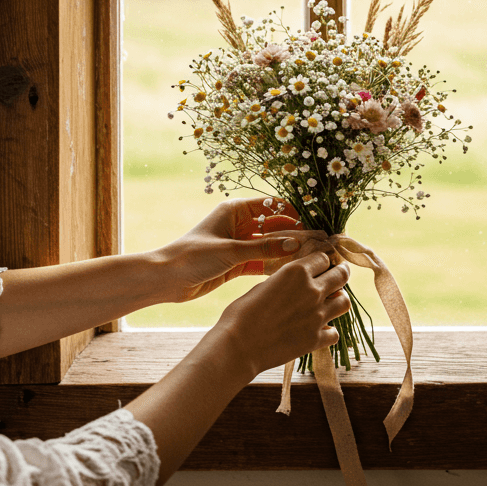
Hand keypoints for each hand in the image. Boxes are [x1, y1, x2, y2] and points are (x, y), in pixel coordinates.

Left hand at [152, 198, 333, 302]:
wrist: (165, 279)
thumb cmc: (193, 256)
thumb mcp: (231, 250)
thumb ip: (265, 248)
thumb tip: (297, 244)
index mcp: (236, 210)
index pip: (273, 206)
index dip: (296, 212)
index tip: (317, 221)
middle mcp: (240, 224)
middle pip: (275, 225)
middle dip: (296, 233)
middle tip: (321, 243)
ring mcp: (239, 244)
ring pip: (271, 245)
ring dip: (288, 251)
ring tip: (313, 258)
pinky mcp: (237, 264)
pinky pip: (262, 261)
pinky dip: (276, 266)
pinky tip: (294, 271)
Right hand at [214, 246, 351, 376]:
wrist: (238, 346)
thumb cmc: (242, 313)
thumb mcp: (264, 286)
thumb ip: (286, 282)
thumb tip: (296, 284)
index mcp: (297, 272)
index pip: (324, 258)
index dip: (323, 261)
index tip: (323, 265)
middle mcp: (312, 290)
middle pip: (341, 276)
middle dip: (341, 274)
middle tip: (339, 275)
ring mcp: (317, 316)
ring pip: (344, 302)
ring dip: (338, 300)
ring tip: (331, 302)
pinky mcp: (316, 339)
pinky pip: (334, 332)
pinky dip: (329, 330)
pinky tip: (319, 330)